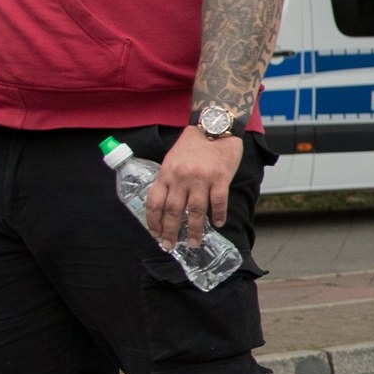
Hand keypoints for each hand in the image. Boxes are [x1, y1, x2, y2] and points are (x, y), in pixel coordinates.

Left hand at [145, 129, 238, 249]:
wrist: (215, 127)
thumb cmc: (193, 144)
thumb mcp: (172, 160)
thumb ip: (168, 179)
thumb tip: (166, 205)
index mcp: (166, 173)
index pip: (155, 203)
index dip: (153, 222)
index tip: (155, 234)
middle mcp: (181, 178)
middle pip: (173, 211)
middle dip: (170, 232)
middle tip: (170, 246)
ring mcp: (201, 179)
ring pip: (194, 211)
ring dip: (193, 230)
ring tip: (193, 242)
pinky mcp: (220, 178)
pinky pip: (218, 202)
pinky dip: (218, 215)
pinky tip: (217, 224)